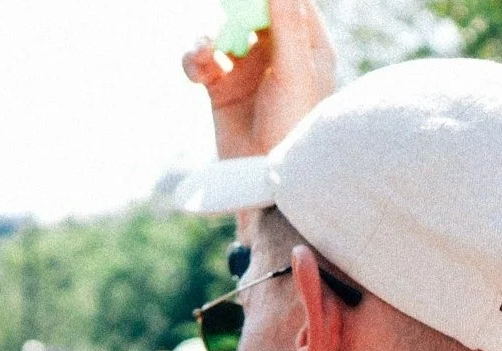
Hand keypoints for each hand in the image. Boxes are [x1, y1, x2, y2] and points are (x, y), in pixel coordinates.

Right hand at [179, 0, 338, 159]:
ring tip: (205, 51)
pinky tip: (197, 68)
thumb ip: (286, 24)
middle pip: (253, 12)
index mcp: (307, 46)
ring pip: (223, 33)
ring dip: (209, 36)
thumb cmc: (292, 127)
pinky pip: (202, 61)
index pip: (291, 3)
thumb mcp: (294, 71)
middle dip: (234, 7)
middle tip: (223, 6)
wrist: (263, 181)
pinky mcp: (222, 89)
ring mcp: (248, 70)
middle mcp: (278, 54)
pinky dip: (194, 60)